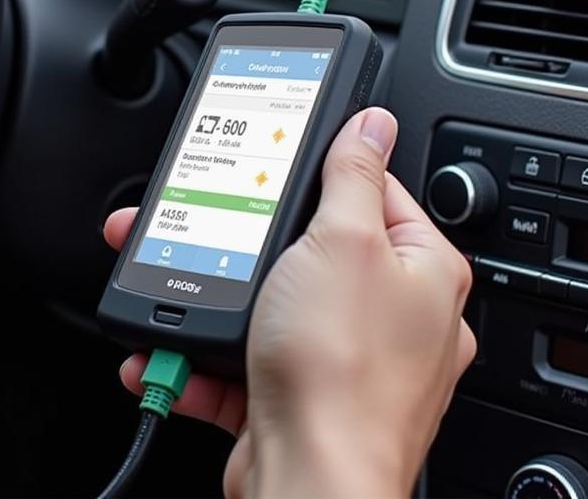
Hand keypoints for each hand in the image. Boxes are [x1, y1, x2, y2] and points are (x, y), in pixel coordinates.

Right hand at [103, 108, 474, 498]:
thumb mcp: (341, 240)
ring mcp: (343, 360)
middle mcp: (391, 317)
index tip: (278, 166)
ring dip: (212, 298)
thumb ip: (354, 175)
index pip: (373, 192)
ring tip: (169, 283)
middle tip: (205, 221)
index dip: (322, 175)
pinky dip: (203, 356)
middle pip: (309, 249)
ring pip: (267, 305)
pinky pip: (243, 361)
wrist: (307, 486)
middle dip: (242, 237)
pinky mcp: (298, 396)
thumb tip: (374, 125)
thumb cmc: (340, 372)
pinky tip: (168, 350)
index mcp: (419, 271)